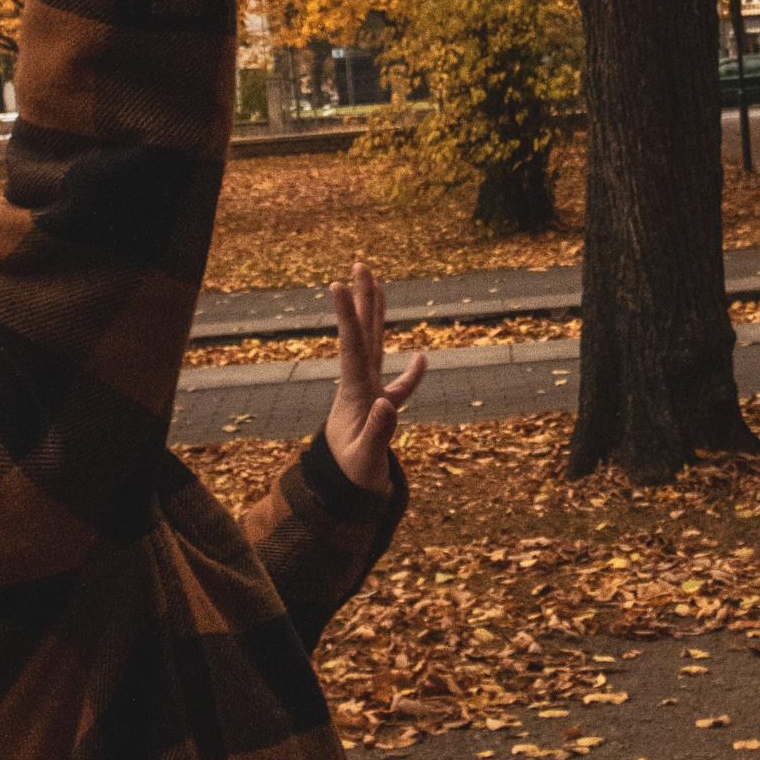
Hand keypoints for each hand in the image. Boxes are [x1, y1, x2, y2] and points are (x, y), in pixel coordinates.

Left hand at [326, 258, 423, 496]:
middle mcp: (359, 386)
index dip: (347, 316)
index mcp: (354, 393)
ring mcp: (368, 394)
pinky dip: (410, 373)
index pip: (351, 347)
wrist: (344, 493)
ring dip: (375, 317)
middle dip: (361, 301)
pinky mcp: (380, 407)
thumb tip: (387, 403)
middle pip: (361, 335)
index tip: (338, 285)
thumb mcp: (363, 460)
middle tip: (359, 266)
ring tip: (377, 286)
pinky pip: (398, 384)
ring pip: (374, 347)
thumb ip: (376, 432)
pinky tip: (421, 358)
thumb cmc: (351, 477)